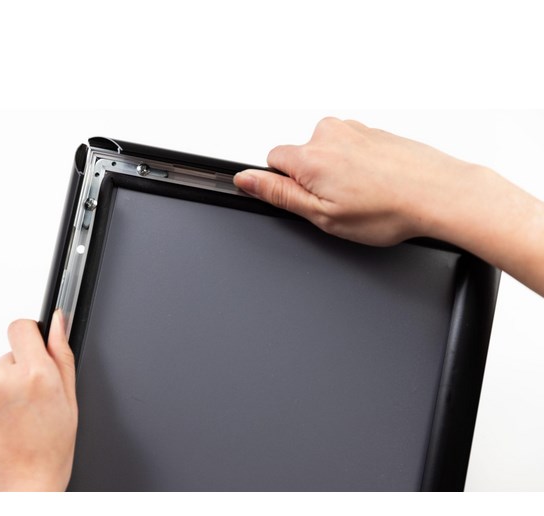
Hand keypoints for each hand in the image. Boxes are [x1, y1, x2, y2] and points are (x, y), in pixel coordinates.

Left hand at [0, 310, 77, 490]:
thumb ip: (62, 356)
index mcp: (35, 375)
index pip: (21, 327)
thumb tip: (58, 322)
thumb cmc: (47, 456)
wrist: (15, 497)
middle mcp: (1, 379)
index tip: (35, 351)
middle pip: (8, 357)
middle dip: (20, 373)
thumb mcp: (70, 403)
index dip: (30, 338)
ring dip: (2, 392)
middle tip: (32, 406)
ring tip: (15, 423)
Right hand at [234, 117, 543, 295]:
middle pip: (301, 157)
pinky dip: (359, 166)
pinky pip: (352, 149)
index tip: (307, 200)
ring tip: (364, 196)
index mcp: (311, 156)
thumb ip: (278, 194)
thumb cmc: (388, 209)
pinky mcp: (374, 131)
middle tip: (340, 204)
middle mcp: (329, 133)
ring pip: (328, 153)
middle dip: (313, 180)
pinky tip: (378, 186)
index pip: (272, 162)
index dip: (286, 187)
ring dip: (338, 173)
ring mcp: (355, 129)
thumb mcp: (322, 214)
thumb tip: (245, 179)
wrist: (440, 194)